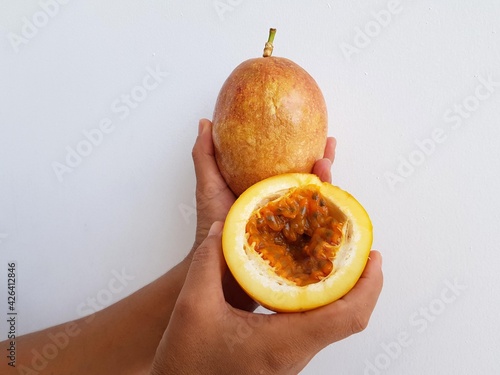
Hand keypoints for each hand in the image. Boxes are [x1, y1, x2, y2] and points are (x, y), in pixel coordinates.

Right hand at [151, 222, 382, 374]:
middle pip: (348, 319)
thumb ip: (208, 263)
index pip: (347, 317)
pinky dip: (321, 301)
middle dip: (360, 283)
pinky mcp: (281, 355)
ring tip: (336, 259)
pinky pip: (315, 326)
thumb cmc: (188, 364)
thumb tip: (225, 230)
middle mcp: (295, 353)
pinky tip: (305, 282)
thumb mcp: (192, 306)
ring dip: (343, 291)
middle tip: (358, 251)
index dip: (368, 286)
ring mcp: (290, 357)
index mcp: (284, 342)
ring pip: (333, 323)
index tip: (373, 257)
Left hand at [191, 119, 335, 250]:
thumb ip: (205, 155)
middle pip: (305, 172)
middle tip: (328, 141)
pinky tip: (327, 193)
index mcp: (263, 181)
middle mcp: (279, 196)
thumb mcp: (208, 183)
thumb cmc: (212, 221)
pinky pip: (313, 216)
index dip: (297, 142)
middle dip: (320, 156)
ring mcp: (289, 214)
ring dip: (324, 176)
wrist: (219, 255)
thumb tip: (206, 123)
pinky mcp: (294, 232)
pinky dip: (323, 203)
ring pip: (313, 191)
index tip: (306, 125)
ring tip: (326, 162)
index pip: (285, 158)